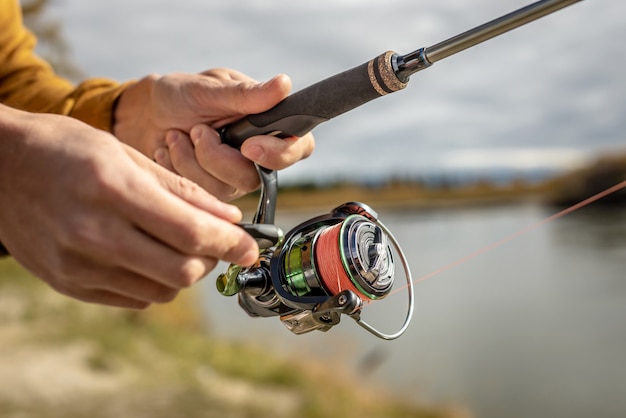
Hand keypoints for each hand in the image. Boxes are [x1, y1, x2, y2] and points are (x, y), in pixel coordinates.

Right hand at [0, 105, 258, 308]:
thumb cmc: (62, 148)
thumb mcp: (125, 152)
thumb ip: (181, 191)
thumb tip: (228, 219)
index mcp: (113, 190)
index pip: (191, 233)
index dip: (231, 244)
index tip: (252, 246)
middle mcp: (94, 234)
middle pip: (182, 270)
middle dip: (212, 260)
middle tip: (216, 242)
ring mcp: (78, 265)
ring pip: (162, 290)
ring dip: (184, 271)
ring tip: (178, 244)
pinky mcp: (68, 284)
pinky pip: (134, 298)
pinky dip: (155, 281)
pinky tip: (148, 255)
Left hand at [113, 69, 314, 200]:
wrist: (147, 116)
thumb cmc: (183, 96)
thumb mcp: (211, 89)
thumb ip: (246, 94)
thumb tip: (284, 85)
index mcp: (270, 125)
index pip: (299, 147)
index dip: (281, 153)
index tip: (249, 145)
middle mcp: (259, 156)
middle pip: (255, 176)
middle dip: (217, 156)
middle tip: (197, 130)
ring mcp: (235, 177)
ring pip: (225, 187)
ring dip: (192, 159)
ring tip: (178, 135)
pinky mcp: (212, 192)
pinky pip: (201, 194)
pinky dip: (179, 168)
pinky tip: (170, 150)